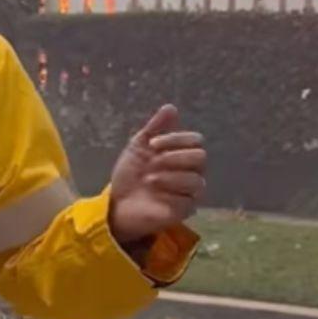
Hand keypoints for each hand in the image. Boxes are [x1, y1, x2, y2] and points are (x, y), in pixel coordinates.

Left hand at [109, 104, 206, 244]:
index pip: (195, 140)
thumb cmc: (131, 174)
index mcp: (182, 154)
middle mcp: (191, 172)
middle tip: (152, 163)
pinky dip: (167, 196)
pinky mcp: (185, 211)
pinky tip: (154, 196)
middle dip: (174, 158)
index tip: (151, 144)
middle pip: (200, 158)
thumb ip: (155, 127)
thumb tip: (171, 107)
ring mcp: (190, 193)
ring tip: (148, 180)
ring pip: (196, 181)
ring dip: (169, 178)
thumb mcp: (138, 147)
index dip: (175, 139)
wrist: (117, 201)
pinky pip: (187, 201)